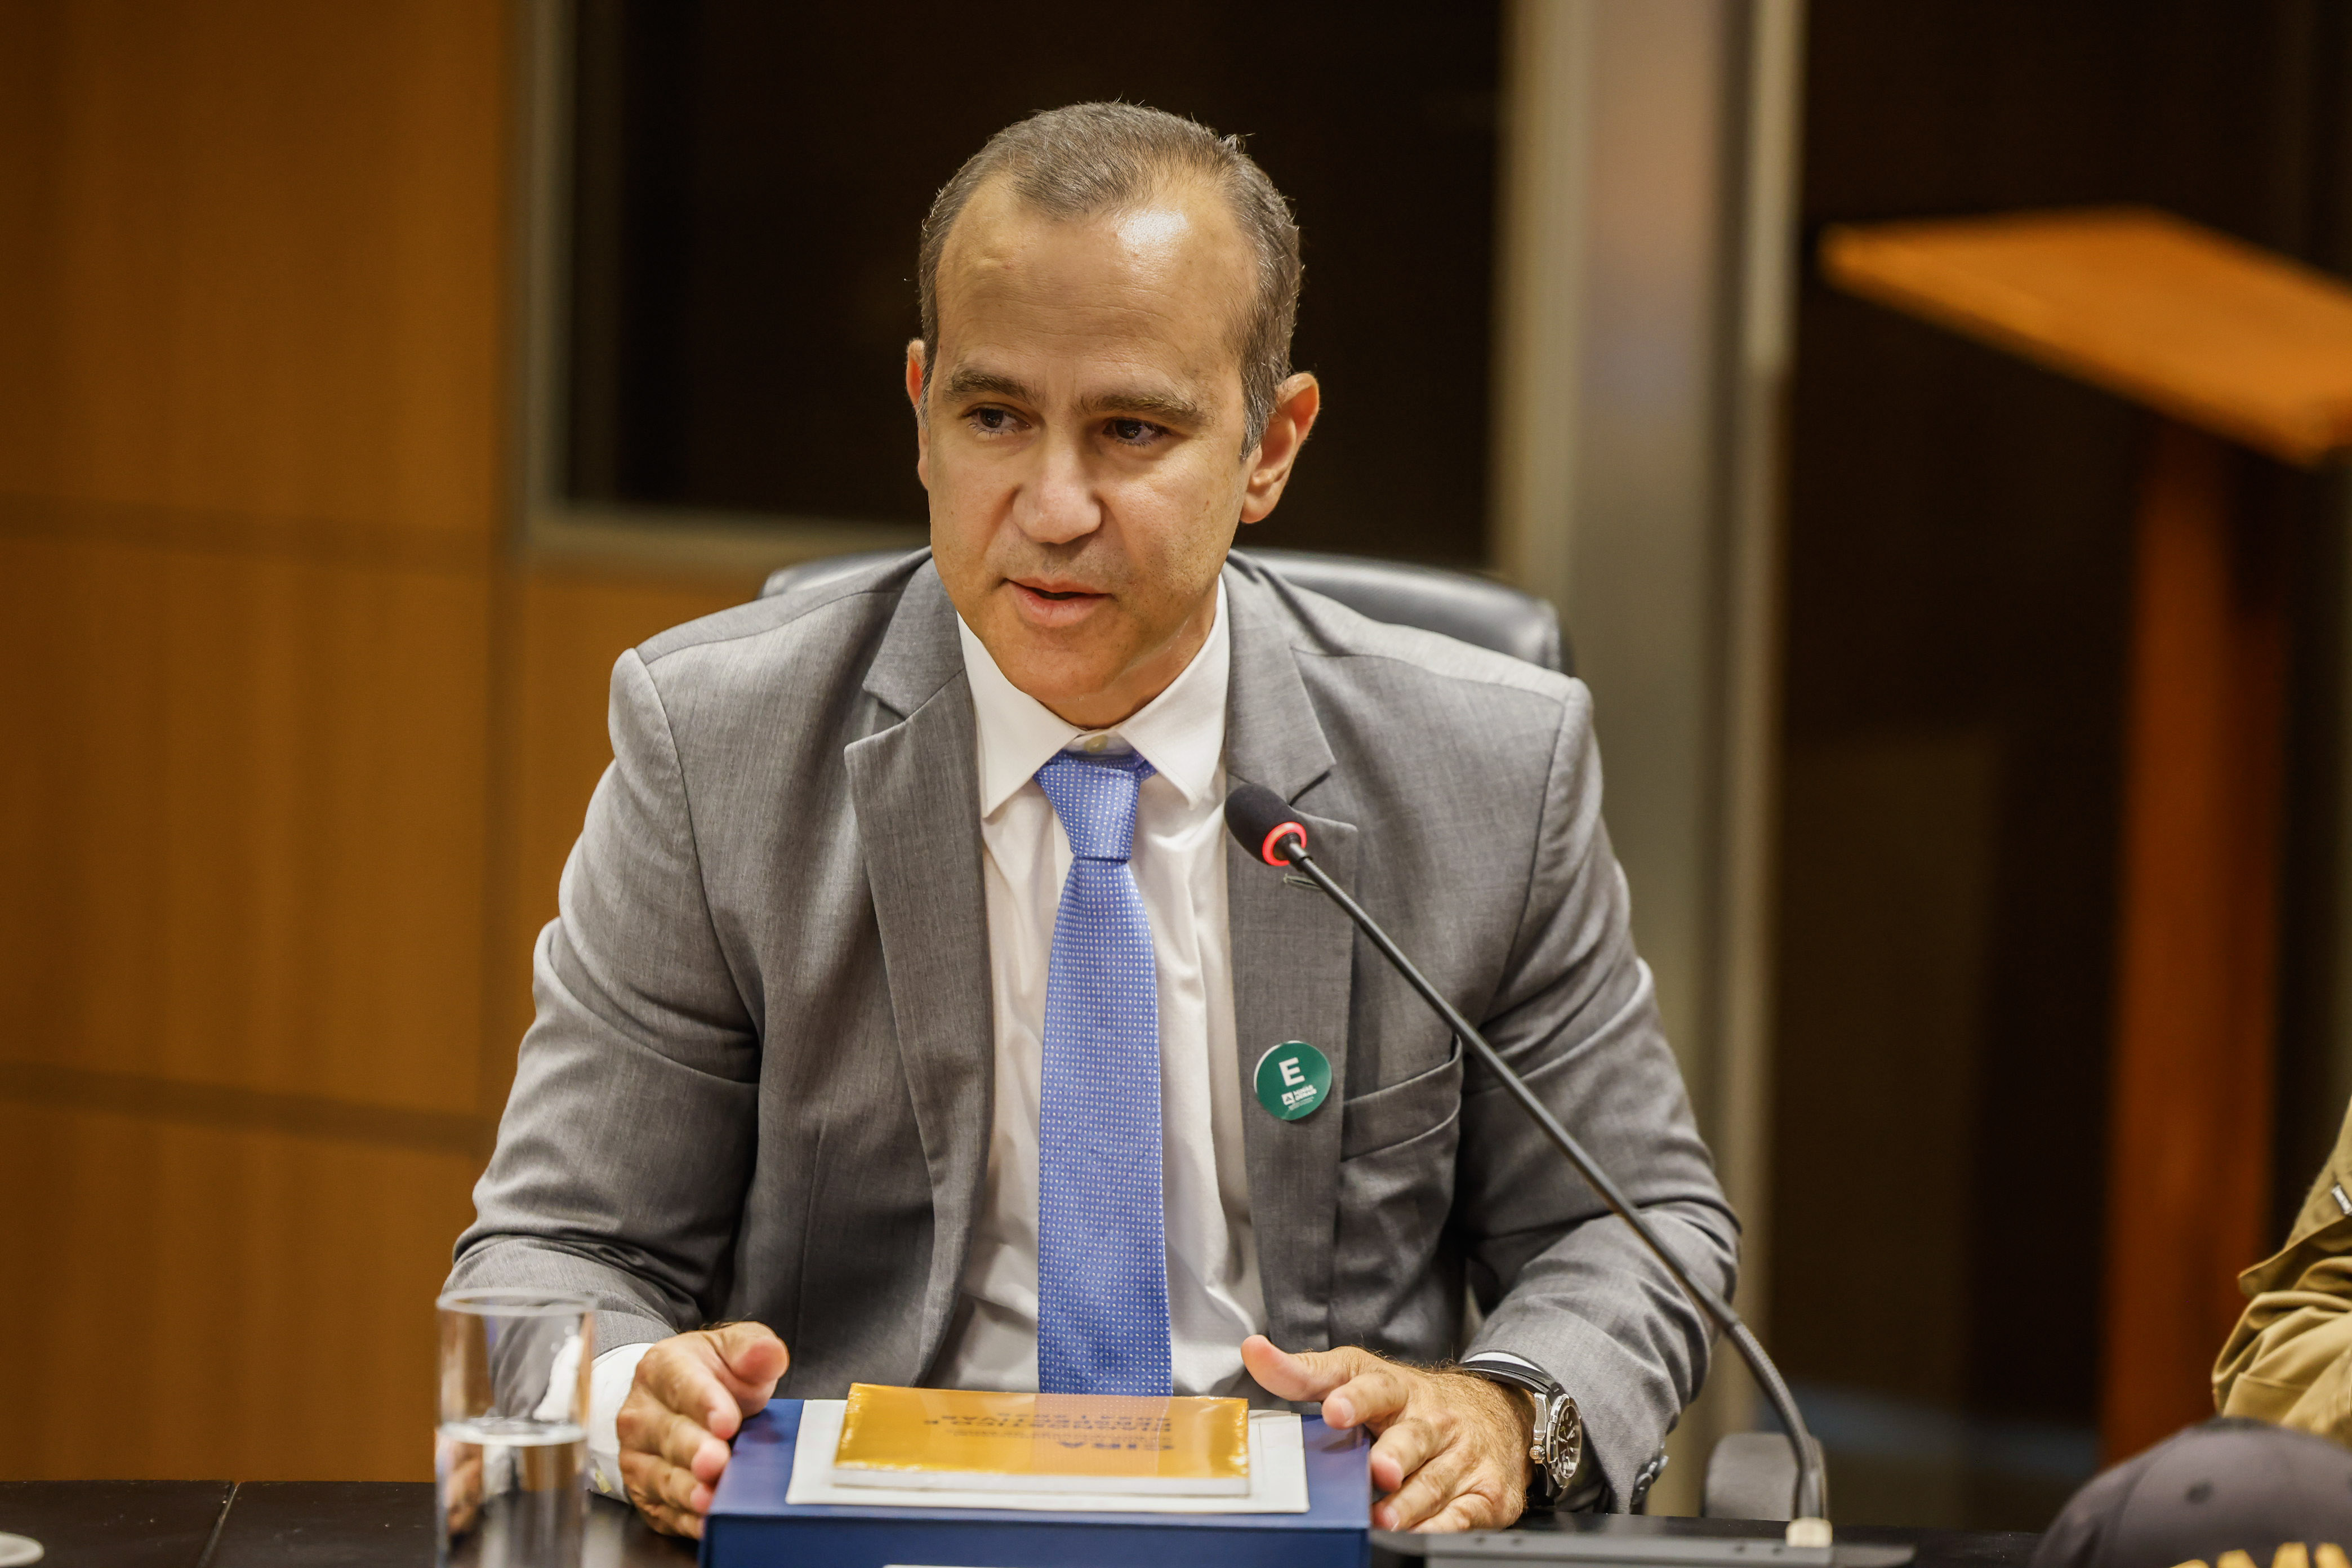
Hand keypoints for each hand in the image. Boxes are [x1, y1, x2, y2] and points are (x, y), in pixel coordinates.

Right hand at [616, 1321, 789, 1537]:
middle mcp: (641, 1413)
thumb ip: (753, 1349)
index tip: (727, 1421)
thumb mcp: (734, 1350)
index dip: (706, 1403)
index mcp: (662, 1368)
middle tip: (716, 1464)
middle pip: (670, 1435)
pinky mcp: (644, 1492)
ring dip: (686, 1491)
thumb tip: (770, 1353)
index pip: (683, 1385)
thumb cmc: (712, 1376)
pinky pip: (662, 1509)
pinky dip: (684, 1519)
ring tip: (708, 1499)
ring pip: (661, 1476)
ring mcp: (637, 1455)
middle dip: (695, 1451)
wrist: (677, 1401)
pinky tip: (704, 1523)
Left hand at [1242, 1334, 1532, 1531]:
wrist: (1491, 1411)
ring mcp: (1461, 1454)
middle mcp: (1431, 1419)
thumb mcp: (1359, 1376)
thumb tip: (1253, 1351)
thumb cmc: (1410, 1402)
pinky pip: (1463, 1512)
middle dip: (1394, 1454)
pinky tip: (1426, 1531)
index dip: (1353, 1398)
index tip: (1334, 1410)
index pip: (1372, 1387)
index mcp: (1395, 1389)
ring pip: (1434, 1480)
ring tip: (1386, 1518)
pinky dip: (1444, 1525)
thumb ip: (1305, 1372)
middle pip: (1411, 1437)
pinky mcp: (1485, 1490)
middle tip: (1377, 1469)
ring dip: (1409, 1501)